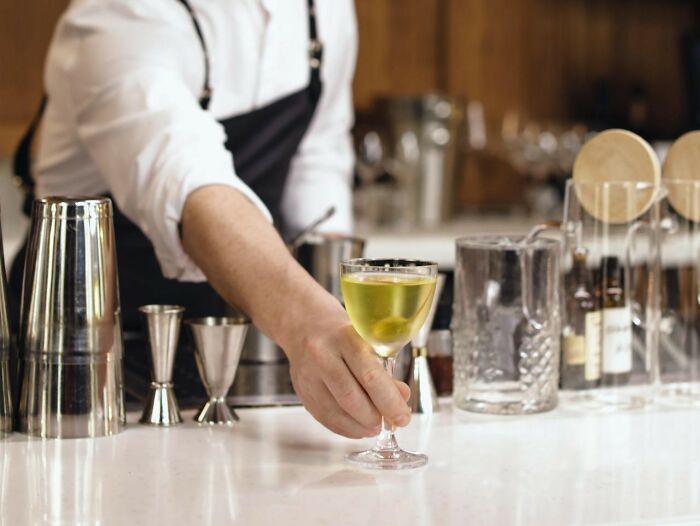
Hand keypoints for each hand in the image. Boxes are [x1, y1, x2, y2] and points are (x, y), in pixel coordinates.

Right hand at [285, 305, 411, 438]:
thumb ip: (384, 370)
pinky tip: (360, 426)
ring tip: (377, 425)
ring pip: (338, 413)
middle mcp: (323, 357)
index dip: (389, 401)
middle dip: (376, 417)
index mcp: (345, 339)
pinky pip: (327, 419)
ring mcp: (309, 377)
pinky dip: (348, 428)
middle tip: (392, 423)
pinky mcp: (303, 393)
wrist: (306, 327)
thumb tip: (402, 398)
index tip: (403, 416)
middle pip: (352, 398)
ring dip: (363, 426)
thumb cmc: (343, 335)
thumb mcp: (368, 341)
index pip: (370, 376)